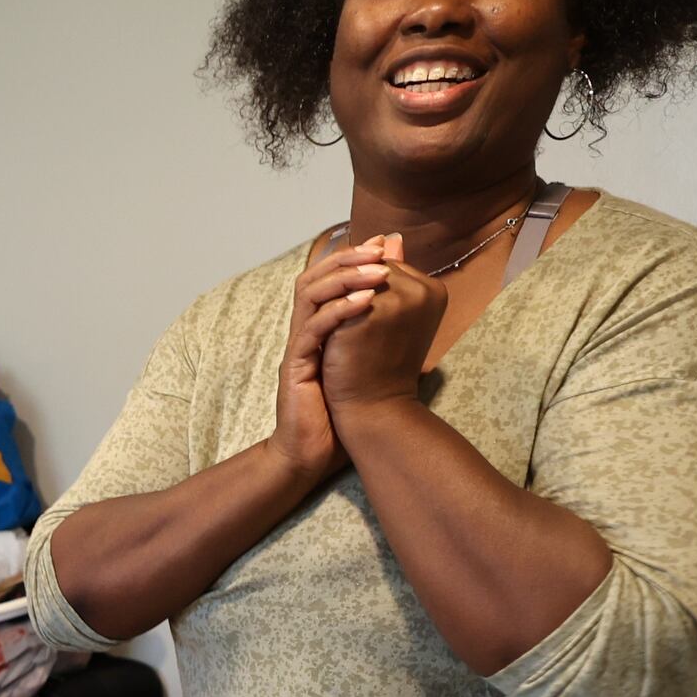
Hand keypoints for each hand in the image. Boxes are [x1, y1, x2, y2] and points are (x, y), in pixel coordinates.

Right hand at [272, 241, 389, 482]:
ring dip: (345, 277)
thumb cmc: (340, 412)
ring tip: (378, 272)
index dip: (353, 255)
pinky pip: (313, 328)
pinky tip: (365, 304)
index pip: (328, 276)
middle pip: (314, 276)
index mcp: (320, 327)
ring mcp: (299, 346)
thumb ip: (380, 331)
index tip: (385, 244)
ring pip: (310, 294)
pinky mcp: (296, 365)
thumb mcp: (366, 364)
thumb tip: (400, 305)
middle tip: (380, 250)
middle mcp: (305, 331)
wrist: (313, 452)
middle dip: (348, 258)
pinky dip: (338, 310)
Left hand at [318, 234, 444, 412]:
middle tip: (332, 307)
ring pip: (353, 280)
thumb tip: (388, 239)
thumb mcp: (394, 316)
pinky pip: (338, 297)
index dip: (364, 281)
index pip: (390, 266)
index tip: (351, 301)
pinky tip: (319, 321)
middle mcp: (421, 290)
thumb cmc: (384, 365)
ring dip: (334, 294)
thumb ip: (392, 277)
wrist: (375, 406)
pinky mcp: (370, 312)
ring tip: (323, 314)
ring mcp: (396, 299)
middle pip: (372, 268)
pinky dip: (326, 307)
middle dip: (349, 282)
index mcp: (434, 289)